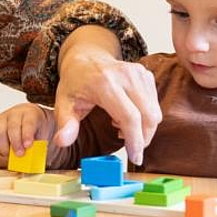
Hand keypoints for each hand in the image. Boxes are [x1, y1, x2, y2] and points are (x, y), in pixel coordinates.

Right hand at [0, 103, 54, 157]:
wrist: (30, 121)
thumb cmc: (38, 130)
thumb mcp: (44, 135)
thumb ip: (41, 145)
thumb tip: (36, 158)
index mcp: (31, 113)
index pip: (28, 123)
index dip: (27, 135)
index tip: (28, 146)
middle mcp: (16, 113)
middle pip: (13, 127)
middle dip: (16, 142)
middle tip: (20, 154)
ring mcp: (3, 118)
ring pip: (0, 132)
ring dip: (4, 146)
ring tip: (10, 156)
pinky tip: (4, 153)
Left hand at [52, 26, 160, 164]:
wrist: (87, 58)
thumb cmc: (75, 82)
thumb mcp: (63, 103)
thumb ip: (65, 124)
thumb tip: (61, 142)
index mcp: (105, 84)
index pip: (130, 117)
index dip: (135, 140)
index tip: (135, 158)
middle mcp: (126, 76)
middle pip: (148, 116)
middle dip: (143, 138)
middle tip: (130, 149)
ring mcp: (139, 73)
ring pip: (154, 111)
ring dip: (143, 128)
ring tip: (120, 127)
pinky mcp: (146, 75)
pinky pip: (154, 104)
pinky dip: (145, 116)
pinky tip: (126, 115)